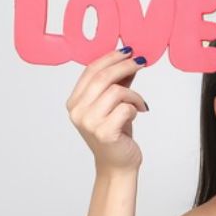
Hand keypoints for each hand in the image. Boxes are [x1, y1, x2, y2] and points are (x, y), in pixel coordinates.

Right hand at [65, 49, 150, 172]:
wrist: (117, 164)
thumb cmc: (115, 134)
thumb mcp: (113, 104)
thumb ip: (116, 83)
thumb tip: (128, 58)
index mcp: (74, 102)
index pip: (90, 71)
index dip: (110, 58)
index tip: (127, 51)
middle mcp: (77, 111)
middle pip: (102, 77)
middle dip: (125, 66)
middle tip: (140, 62)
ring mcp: (89, 122)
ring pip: (116, 92)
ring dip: (134, 95)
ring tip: (139, 103)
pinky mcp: (104, 132)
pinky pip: (125, 108)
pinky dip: (135, 108)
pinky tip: (137, 113)